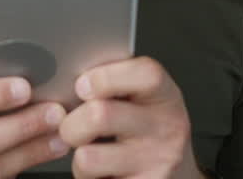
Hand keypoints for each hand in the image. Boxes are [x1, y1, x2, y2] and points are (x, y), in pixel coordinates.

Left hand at [59, 57, 203, 178]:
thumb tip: (65, 74)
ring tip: (91, 153)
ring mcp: (158, 161)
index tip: (82, 85)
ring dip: (79, 158)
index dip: (105, 77)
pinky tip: (103, 172)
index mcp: (165, 95)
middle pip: (101, 115)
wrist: (177, 175)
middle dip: (71, 123)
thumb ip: (114, 83)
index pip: (145, 74)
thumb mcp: (143, 99)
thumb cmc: (148, 130)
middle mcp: (167, 127)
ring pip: (88, 157)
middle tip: (72, 126)